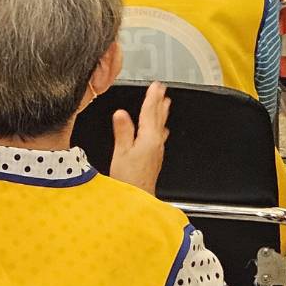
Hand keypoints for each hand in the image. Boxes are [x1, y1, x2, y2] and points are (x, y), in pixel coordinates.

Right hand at [109, 81, 170, 195]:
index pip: (150, 113)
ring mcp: (157, 152)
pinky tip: (162, 130)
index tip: (156, 86)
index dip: (152, 98)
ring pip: (161, 126)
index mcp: (148, 139)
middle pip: (158, 118)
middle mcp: (156, 144)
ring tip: (165, 103)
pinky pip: (159, 136)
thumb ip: (123, 132)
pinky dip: (160, 127)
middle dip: (160, 103)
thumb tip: (121, 113)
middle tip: (163, 90)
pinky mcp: (155, 159)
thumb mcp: (121, 153)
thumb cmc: (129, 181)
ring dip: (162, 113)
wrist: (137, 200)